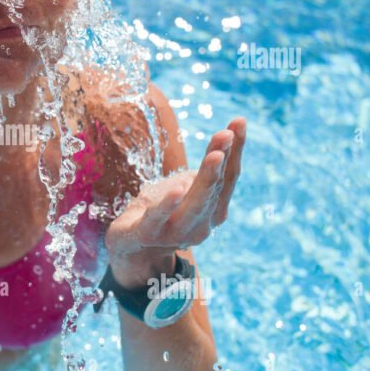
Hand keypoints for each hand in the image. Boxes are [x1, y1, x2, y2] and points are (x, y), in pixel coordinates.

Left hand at [104, 117, 245, 288]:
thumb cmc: (160, 213)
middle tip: (226, 134)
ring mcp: (175, 233)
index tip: (239, 121)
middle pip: (214, 189)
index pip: (227, 177)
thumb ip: (201, 173)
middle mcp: (200, 224)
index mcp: (211, 210)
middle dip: (221, 161)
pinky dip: (168, 205)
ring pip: (194, 205)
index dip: (235, 150)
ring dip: (205, 180)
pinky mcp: (146, 234)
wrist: (131, 249)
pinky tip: (176, 189)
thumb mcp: (182, 188)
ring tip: (214, 156)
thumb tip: (225, 141)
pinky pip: (158, 219)